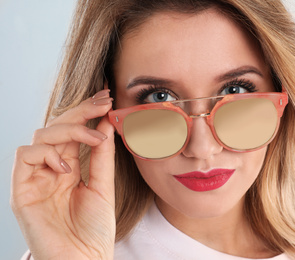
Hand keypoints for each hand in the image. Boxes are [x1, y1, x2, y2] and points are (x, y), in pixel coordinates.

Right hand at [11, 89, 115, 259]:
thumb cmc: (94, 231)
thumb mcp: (103, 186)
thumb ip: (103, 157)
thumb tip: (107, 123)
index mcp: (69, 168)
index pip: (75, 132)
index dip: (88, 112)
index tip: (107, 97)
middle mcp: (50, 169)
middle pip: (58, 128)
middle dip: (81, 110)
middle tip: (103, 100)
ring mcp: (35, 178)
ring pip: (42, 136)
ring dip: (69, 130)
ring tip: (93, 138)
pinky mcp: (21, 190)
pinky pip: (26, 156)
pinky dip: (47, 152)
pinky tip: (67, 164)